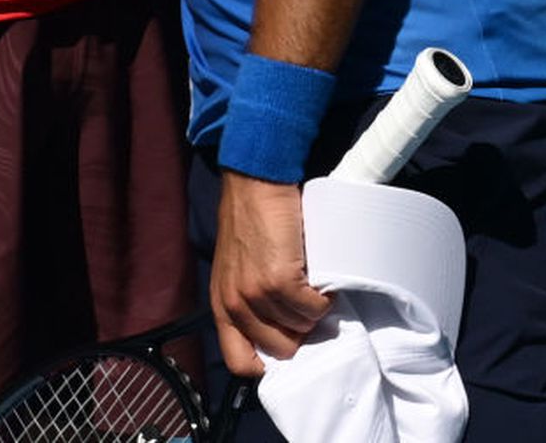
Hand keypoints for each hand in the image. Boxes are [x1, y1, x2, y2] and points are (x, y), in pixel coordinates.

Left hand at [210, 171, 332, 376]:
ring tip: (312, 287)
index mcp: (221, 305)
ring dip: (313, 312)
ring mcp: (256, 294)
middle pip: (279, 350)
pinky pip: (313, 308)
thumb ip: (248, 300)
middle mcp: (235, 305)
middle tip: (306, 309)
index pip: (240, 362)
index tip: (287, 344)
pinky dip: (324, 299)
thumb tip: (281, 329)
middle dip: (299, 333)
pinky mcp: (279, 280)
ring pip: (301, 328)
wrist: (255, 182)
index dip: (267, 362)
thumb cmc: (249, 220)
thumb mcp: (236, 268)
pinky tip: (320, 280)